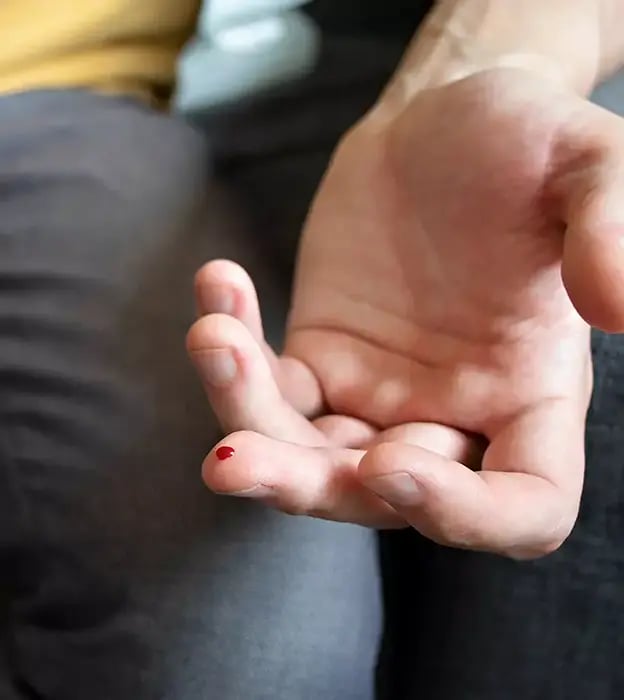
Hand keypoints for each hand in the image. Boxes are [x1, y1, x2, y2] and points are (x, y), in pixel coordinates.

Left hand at [188, 68, 623, 557]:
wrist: (442, 120)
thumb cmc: (524, 140)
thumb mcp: (586, 159)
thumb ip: (610, 226)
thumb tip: (616, 308)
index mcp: (531, 394)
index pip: (523, 506)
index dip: (464, 517)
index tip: (392, 463)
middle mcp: (453, 414)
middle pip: (381, 500)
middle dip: (304, 486)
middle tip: (232, 461)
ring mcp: (377, 395)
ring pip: (307, 458)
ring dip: (247, 424)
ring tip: (214, 340)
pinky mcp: (320, 360)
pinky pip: (269, 388)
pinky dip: (234, 355)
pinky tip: (220, 285)